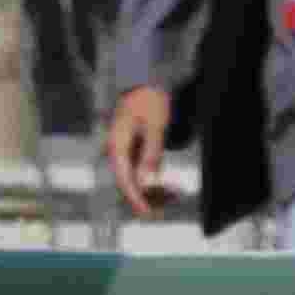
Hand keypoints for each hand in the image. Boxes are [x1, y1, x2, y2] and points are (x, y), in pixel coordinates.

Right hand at [104, 80, 175, 214]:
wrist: (145, 81)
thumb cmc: (149, 100)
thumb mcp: (155, 126)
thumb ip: (150, 154)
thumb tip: (145, 181)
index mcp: (118, 147)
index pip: (124, 180)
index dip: (136, 199)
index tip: (148, 212)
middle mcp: (119, 153)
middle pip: (131, 184)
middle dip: (150, 197)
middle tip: (171, 202)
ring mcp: (127, 153)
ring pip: (138, 181)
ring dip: (155, 191)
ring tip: (177, 194)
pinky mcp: (136, 152)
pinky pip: (144, 172)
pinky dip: (156, 181)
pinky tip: (172, 187)